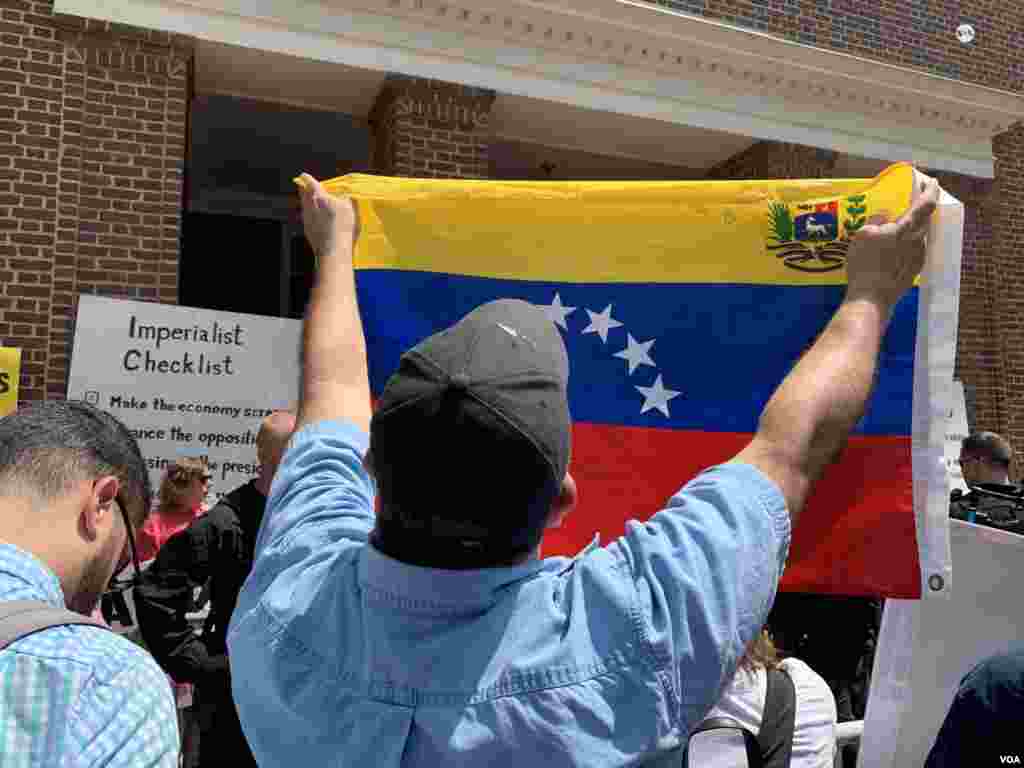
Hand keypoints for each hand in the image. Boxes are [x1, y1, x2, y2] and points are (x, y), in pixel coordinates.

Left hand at [296, 173, 358, 257]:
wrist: (333, 250)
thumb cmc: (342, 226)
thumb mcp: (349, 207)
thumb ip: (345, 197)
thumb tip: (344, 194)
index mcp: (319, 197)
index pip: (310, 183)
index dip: (307, 178)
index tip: (303, 175)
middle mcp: (309, 206)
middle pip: (303, 194)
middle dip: (304, 189)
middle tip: (305, 186)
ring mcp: (306, 219)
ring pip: (304, 206)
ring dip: (307, 203)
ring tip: (313, 203)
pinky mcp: (307, 230)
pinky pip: (307, 219)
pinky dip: (311, 216)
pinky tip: (318, 220)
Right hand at [844, 174, 939, 309]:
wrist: (871, 298)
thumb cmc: (865, 265)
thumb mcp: (863, 235)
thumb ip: (877, 221)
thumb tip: (885, 216)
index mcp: (906, 229)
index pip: (926, 204)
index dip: (931, 190)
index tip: (932, 181)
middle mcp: (918, 241)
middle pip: (925, 220)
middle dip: (921, 209)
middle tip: (912, 203)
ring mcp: (918, 257)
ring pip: (919, 236)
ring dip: (911, 230)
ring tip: (896, 231)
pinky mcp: (914, 270)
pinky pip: (913, 251)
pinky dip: (906, 246)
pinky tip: (892, 252)